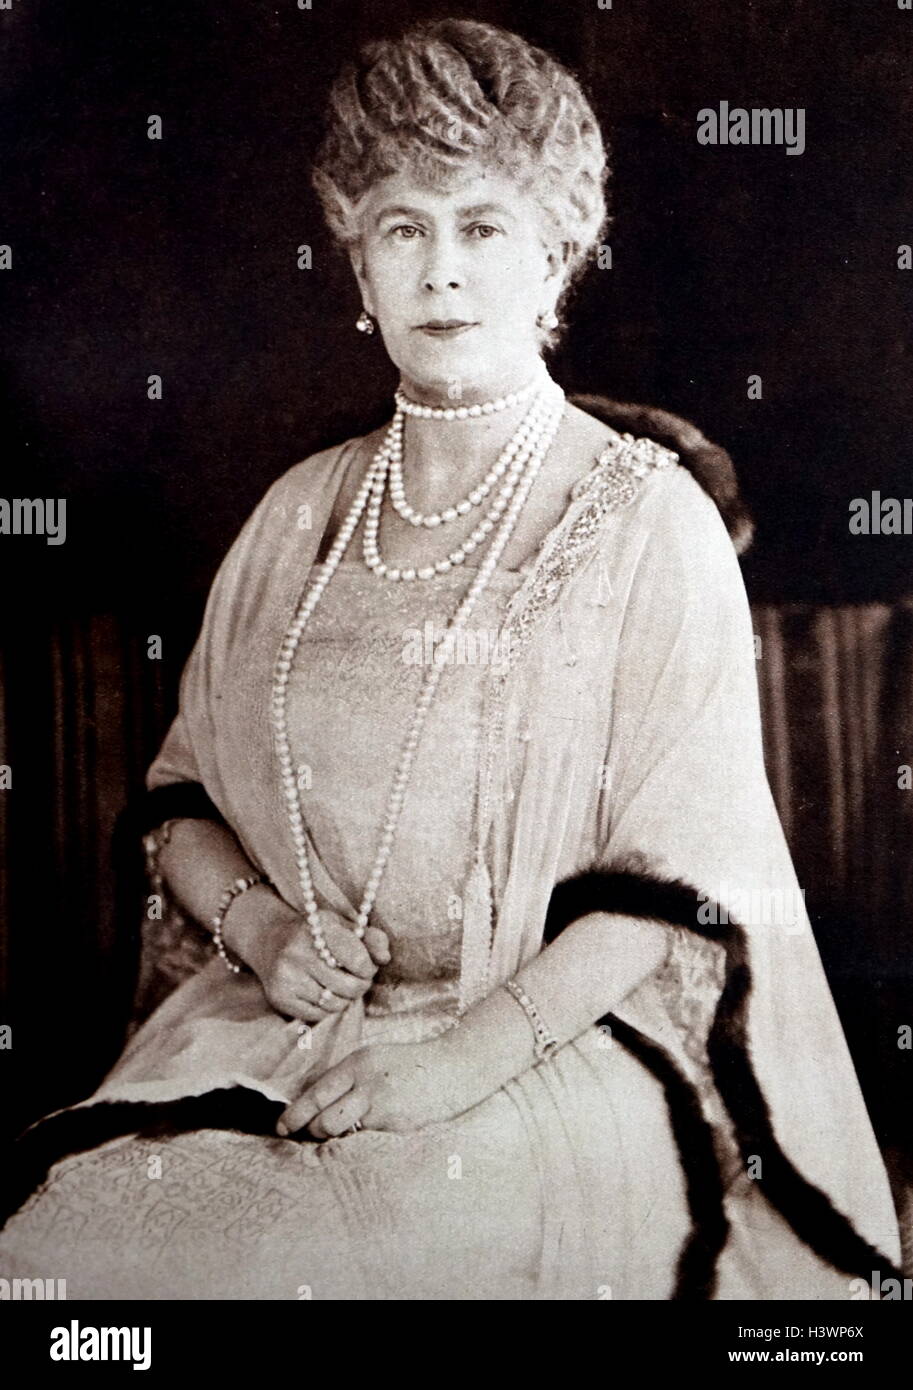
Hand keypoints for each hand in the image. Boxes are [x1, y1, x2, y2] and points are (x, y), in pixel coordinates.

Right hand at [226, 891, 389, 1022]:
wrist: (270, 940)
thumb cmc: (316, 934)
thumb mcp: (343, 926)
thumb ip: (371, 938)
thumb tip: (385, 958)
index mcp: (320, 929)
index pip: (359, 960)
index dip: (369, 967)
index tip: (366, 965)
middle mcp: (299, 952)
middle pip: (350, 987)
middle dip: (360, 985)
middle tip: (357, 979)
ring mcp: (287, 977)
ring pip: (335, 1004)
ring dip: (345, 999)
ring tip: (340, 986)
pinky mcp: (280, 998)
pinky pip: (318, 1015)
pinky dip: (327, 1008)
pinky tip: (324, 993)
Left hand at [276, 1036, 480, 1137]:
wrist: (454, 1069)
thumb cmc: (410, 1064)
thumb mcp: (374, 1059)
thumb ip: (348, 1078)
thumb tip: (315, 1103)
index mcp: (358, 1063)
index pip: (316, 1093)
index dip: (294, 1114)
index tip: (281, 1128)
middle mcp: (367, 1085)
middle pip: (322, 1119)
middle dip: (310, 1132)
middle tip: (307, 1136)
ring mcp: (383, 1109)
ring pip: (341, 1134)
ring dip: (332, 1140)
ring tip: (335, 1139)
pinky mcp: (397, 1128)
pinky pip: (365, 1142)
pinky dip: (358, 1145)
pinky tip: (361, 1142)